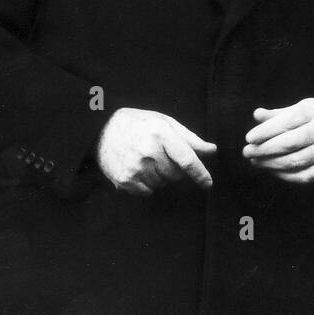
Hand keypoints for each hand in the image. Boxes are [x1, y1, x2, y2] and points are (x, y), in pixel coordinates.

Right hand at [96, 107, 215, 195]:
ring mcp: (135, 167)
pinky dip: (148, 184)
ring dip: (161, 176)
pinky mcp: (124, 180)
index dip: (200, 173)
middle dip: (175, 169)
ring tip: (147, 160)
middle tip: (162, 156)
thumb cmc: (139, 124)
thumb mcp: (164, 122)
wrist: (101, 128)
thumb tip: (212, 150)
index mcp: (161, 133)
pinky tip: (139, 169)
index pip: (187, 159)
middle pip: (176, 174)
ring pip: (163, 184)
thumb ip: (189, 138)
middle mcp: (148, 151)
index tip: (208, 184)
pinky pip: (148, 192)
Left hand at [242, 98, 313, 183]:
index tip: (249, 138)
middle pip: (288, 143)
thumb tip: (257, 115)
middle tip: (247, 152)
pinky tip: (271, 170)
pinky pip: (302, 176)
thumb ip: (277, 114)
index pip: (286, 122)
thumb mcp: (299, 109)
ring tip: (255, 161)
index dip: (265, 132)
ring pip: (294, 161)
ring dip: (270, 164)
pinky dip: (284, 175)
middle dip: (264, 149)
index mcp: (313, 112)